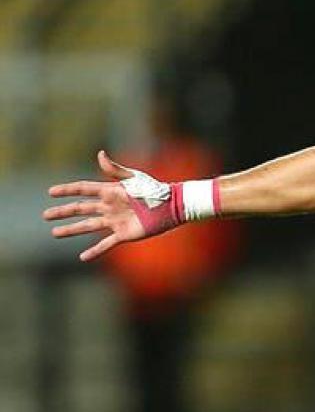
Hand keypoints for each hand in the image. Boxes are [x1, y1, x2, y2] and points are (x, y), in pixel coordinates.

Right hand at [44, 150, 179, 261]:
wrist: (172, 206)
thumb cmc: (155, 189)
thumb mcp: (134, 178)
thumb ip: (115, 169)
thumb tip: (99, 154)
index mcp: (109, 192)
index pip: (83, 190)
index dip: (67, 190)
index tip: (51, 192)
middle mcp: (109, 207)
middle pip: (80, 209)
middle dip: (63, 212)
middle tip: (46, 215)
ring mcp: (115, 221)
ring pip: (88, 226)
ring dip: (71, 229)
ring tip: (55, 233)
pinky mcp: (124, 234)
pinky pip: (106, 244)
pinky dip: (95, 251)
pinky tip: (83, 257)